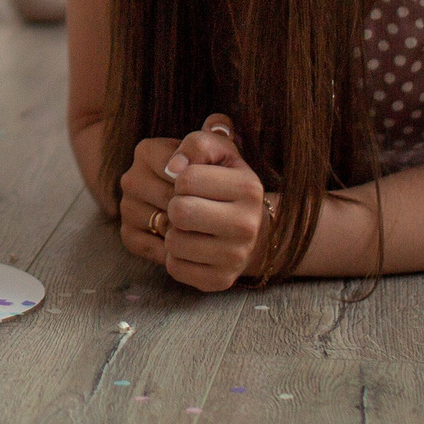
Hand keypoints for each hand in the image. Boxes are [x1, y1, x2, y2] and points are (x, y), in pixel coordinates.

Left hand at [118, 115, 271, 291]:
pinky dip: (175, 256)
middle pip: (179, 212)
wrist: (251, 230)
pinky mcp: (219, 280)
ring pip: (174, 243)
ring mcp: (235, 257)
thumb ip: (197, 143)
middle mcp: (247, 225)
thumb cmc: (226, 183)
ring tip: (189, 227)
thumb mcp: (220, 152)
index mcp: (248, 187)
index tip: (189, 182)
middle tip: (185, 205)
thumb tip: (172, 166)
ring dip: (172, 232)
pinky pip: (175, 268)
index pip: (186, 179)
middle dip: (174, 206)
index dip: (179, 178)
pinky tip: (191, 247)